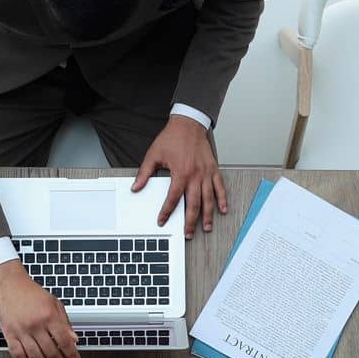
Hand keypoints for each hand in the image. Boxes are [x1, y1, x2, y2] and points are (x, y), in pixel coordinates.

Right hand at [0, 260, 81, 357]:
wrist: (11, 285)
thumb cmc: (32, 294)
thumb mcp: (55, 304)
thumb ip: (65, 323)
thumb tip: (74, 340)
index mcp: (49, 316)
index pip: (65, 342)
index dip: (72, 356)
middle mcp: (36, 325)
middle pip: (51, 352)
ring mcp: (21, 331)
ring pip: (35, 357)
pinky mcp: (9, 334)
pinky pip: (17, 354)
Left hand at [132, 114, 227, 237]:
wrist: (188, 124)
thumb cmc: (172, 138)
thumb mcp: (154, 154)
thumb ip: (145, 173)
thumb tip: (136, 187)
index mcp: (180, 173)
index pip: (173, 198)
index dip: (166, 212)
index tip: (162, 220)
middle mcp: (195, 175)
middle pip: (194, 204)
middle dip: (190, 221)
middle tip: (188, 233)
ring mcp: (206, 173)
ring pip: (209, 199)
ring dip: (207, 215)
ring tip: (206, 227)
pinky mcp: (213, 169)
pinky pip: (220, 187)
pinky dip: (222, 199)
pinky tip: (222, 210)